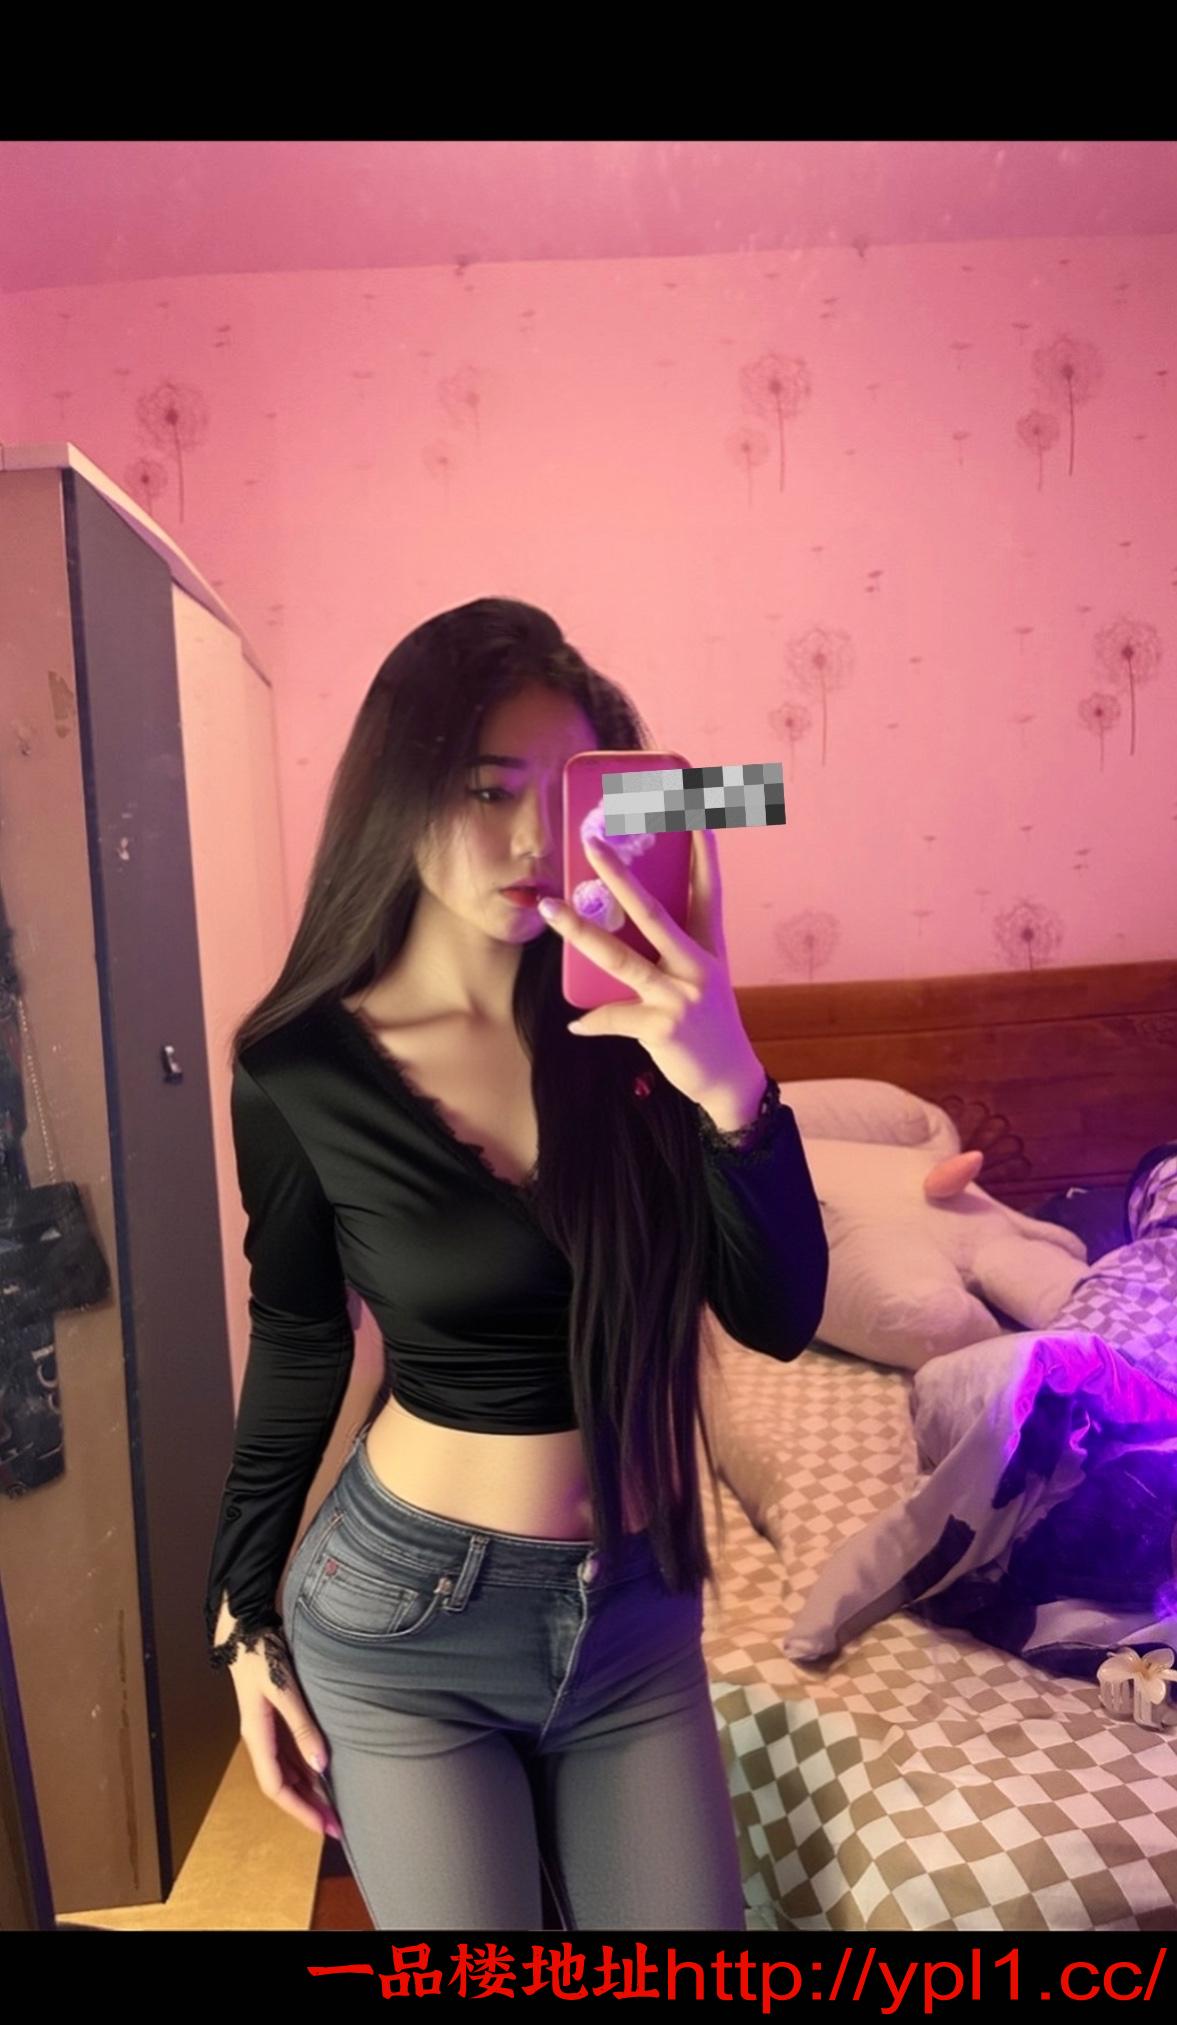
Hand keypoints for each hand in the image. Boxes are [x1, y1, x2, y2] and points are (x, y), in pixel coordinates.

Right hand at [226, 1633, 344, 1843]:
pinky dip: (306, 1769)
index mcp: (257, 1736)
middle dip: (308, 1808)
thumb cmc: (261, 1655)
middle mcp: (260, 1738)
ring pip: (288, 1771)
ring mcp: (266, 1729)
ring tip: (333, 1807)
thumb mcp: (283, 1689)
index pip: (277, 1787)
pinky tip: (322, 1775)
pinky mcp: (274, 1716)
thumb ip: (301, 1726)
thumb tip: (321, 1765)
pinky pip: (290, 1754)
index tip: (324, 1826)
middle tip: (337, 1826)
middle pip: (283, 1785)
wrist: (243, 1627)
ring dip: (308, 1791)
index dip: (300, 1810)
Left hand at [538, 828, 761, 1114]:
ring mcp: (680, 996)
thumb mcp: (701, 980)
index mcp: (708, 949)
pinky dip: (592, 1021)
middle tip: (592, 843)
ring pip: (620, 958)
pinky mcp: (662, 1026)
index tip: (695, 815)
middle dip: (620, 876)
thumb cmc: (708, 1024)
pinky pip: (612, 1016)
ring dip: (580, 932)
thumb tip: (618, 933)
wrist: (728, 1078)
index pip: (708, 892)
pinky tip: (577, 1023)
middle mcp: (697, 966)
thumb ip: (669, 954)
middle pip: (653, 912)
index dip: (703, 855)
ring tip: (551, 908)